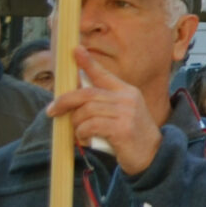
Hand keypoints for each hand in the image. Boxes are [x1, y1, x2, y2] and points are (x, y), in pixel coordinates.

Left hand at [47, 48, 163, 174]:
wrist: (153, 156)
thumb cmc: (131, 135)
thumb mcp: (121, 114)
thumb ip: (103, 103)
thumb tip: (74, 95)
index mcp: (127, 91)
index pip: (103, 74)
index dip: (88, 62)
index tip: (75, 51)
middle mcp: (128, 98)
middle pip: (87, 93)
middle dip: (65, 101)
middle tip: (52, 110)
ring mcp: (126, 113)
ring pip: (85, 111)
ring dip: (75, 124)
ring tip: (79, 133)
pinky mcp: (122, 129)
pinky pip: (89, 126)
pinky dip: (81, 134)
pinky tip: (86, 140)